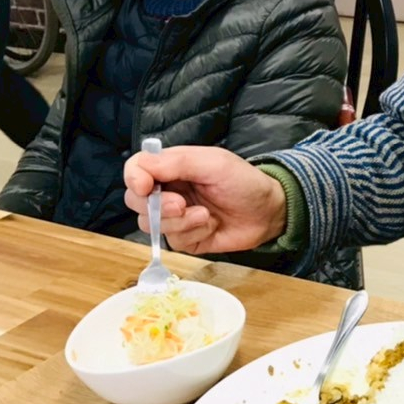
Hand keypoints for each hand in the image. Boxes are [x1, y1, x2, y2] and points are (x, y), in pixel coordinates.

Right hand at [123, 146, 287, 254]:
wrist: (269, 212)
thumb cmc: (244, 181)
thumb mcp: (213, 163)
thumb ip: (176, 163)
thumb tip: (140, 169)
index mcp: (172, 167)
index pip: (136, 169)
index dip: (134, 179)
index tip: (146, 187)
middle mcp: (168, 191)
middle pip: (135, 201)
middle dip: (157, 206)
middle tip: (182, 204)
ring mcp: (175, 217)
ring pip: (150, 224)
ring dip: (179, 221)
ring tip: (205, 214)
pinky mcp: (186, 238)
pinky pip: (173, 241)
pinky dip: (193, 233)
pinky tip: (211, 225)